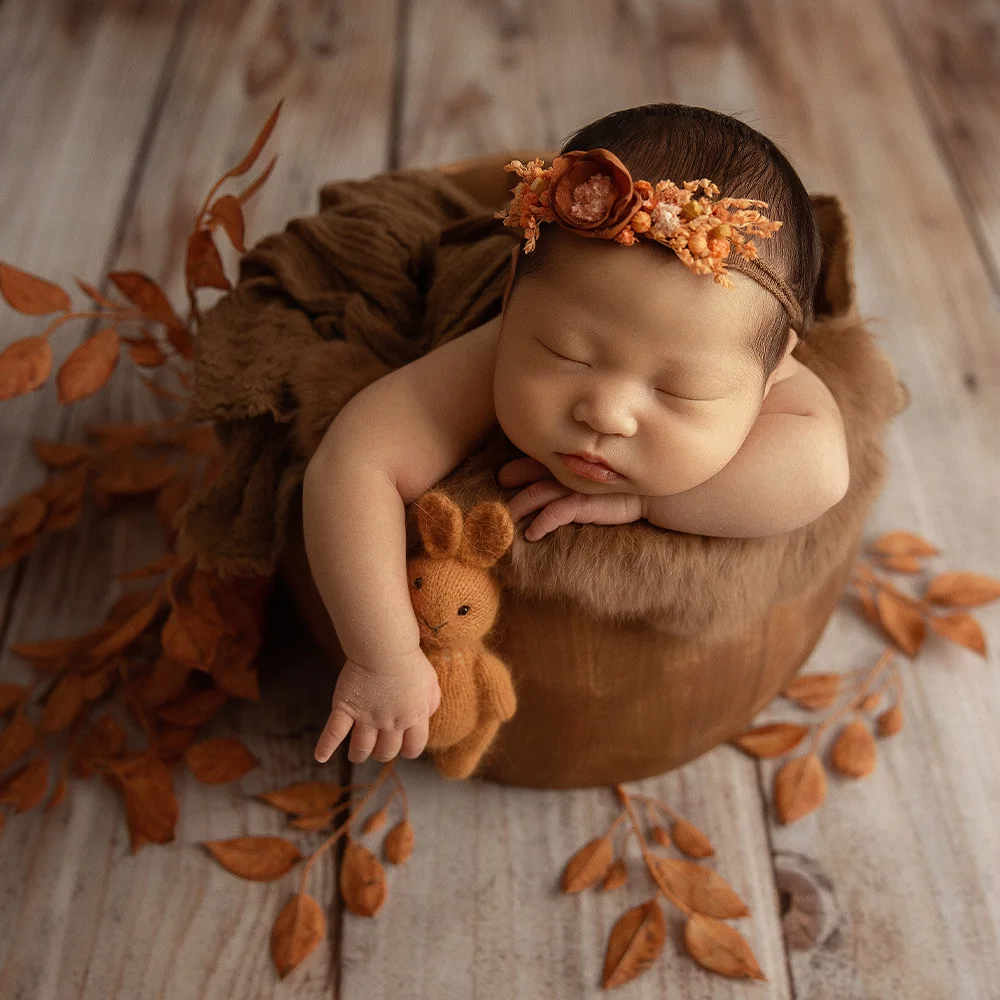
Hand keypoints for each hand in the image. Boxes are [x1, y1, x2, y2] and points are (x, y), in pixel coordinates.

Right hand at [314, 648, 441, 764]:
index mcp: (414, 717)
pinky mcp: (346, 708)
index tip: (403, 747)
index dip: (408, 750)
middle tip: (378, 747)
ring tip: (356, 754)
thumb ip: (431, 703)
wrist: (385, 647)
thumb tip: (426, 717)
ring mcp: (367, 718)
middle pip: (386, 752)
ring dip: (359, 754)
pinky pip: (334, 733)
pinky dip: (325, 747)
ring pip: (361, 749)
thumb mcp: (431, 683)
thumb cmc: (410, 661)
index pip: (413, 748)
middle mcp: (391, 723)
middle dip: (382, 753)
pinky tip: (320, 756)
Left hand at [496, 456, 644, 539]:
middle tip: (491, 503)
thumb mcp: (592, 479)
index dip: (514, 470)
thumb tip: (544, 492)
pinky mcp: (586, 502)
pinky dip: (542, 522)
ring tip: (503, 524)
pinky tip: (532, 534)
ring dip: (518, 508)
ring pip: (537, 494)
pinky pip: (558, 512)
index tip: (499, 480)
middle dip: (508, 487)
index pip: (534, 461)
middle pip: (529, 474)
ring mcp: (575, 485)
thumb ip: (571, 477)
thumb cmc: (622, 484)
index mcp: (568, 460)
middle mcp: (568, 469)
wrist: (655, 491)